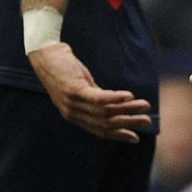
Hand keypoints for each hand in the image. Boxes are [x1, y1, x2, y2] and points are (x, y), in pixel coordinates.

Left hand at [27, 41, 153, 142]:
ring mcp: (73, 102)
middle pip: (105, 123)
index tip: (136, 138)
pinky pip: (98, 98)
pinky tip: (129, 96)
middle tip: (147, 121)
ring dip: (128, 109)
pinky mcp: (74, 89)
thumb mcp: (81, 87)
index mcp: (74, 116)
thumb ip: (95, 98)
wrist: (44, 54)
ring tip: (144, 105)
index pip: (99, 130)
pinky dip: (115, 98)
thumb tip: (115, 104)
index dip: (119, 135)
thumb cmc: (64, 69)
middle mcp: (73, 113)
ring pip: (105, 111)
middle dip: (128, 123)